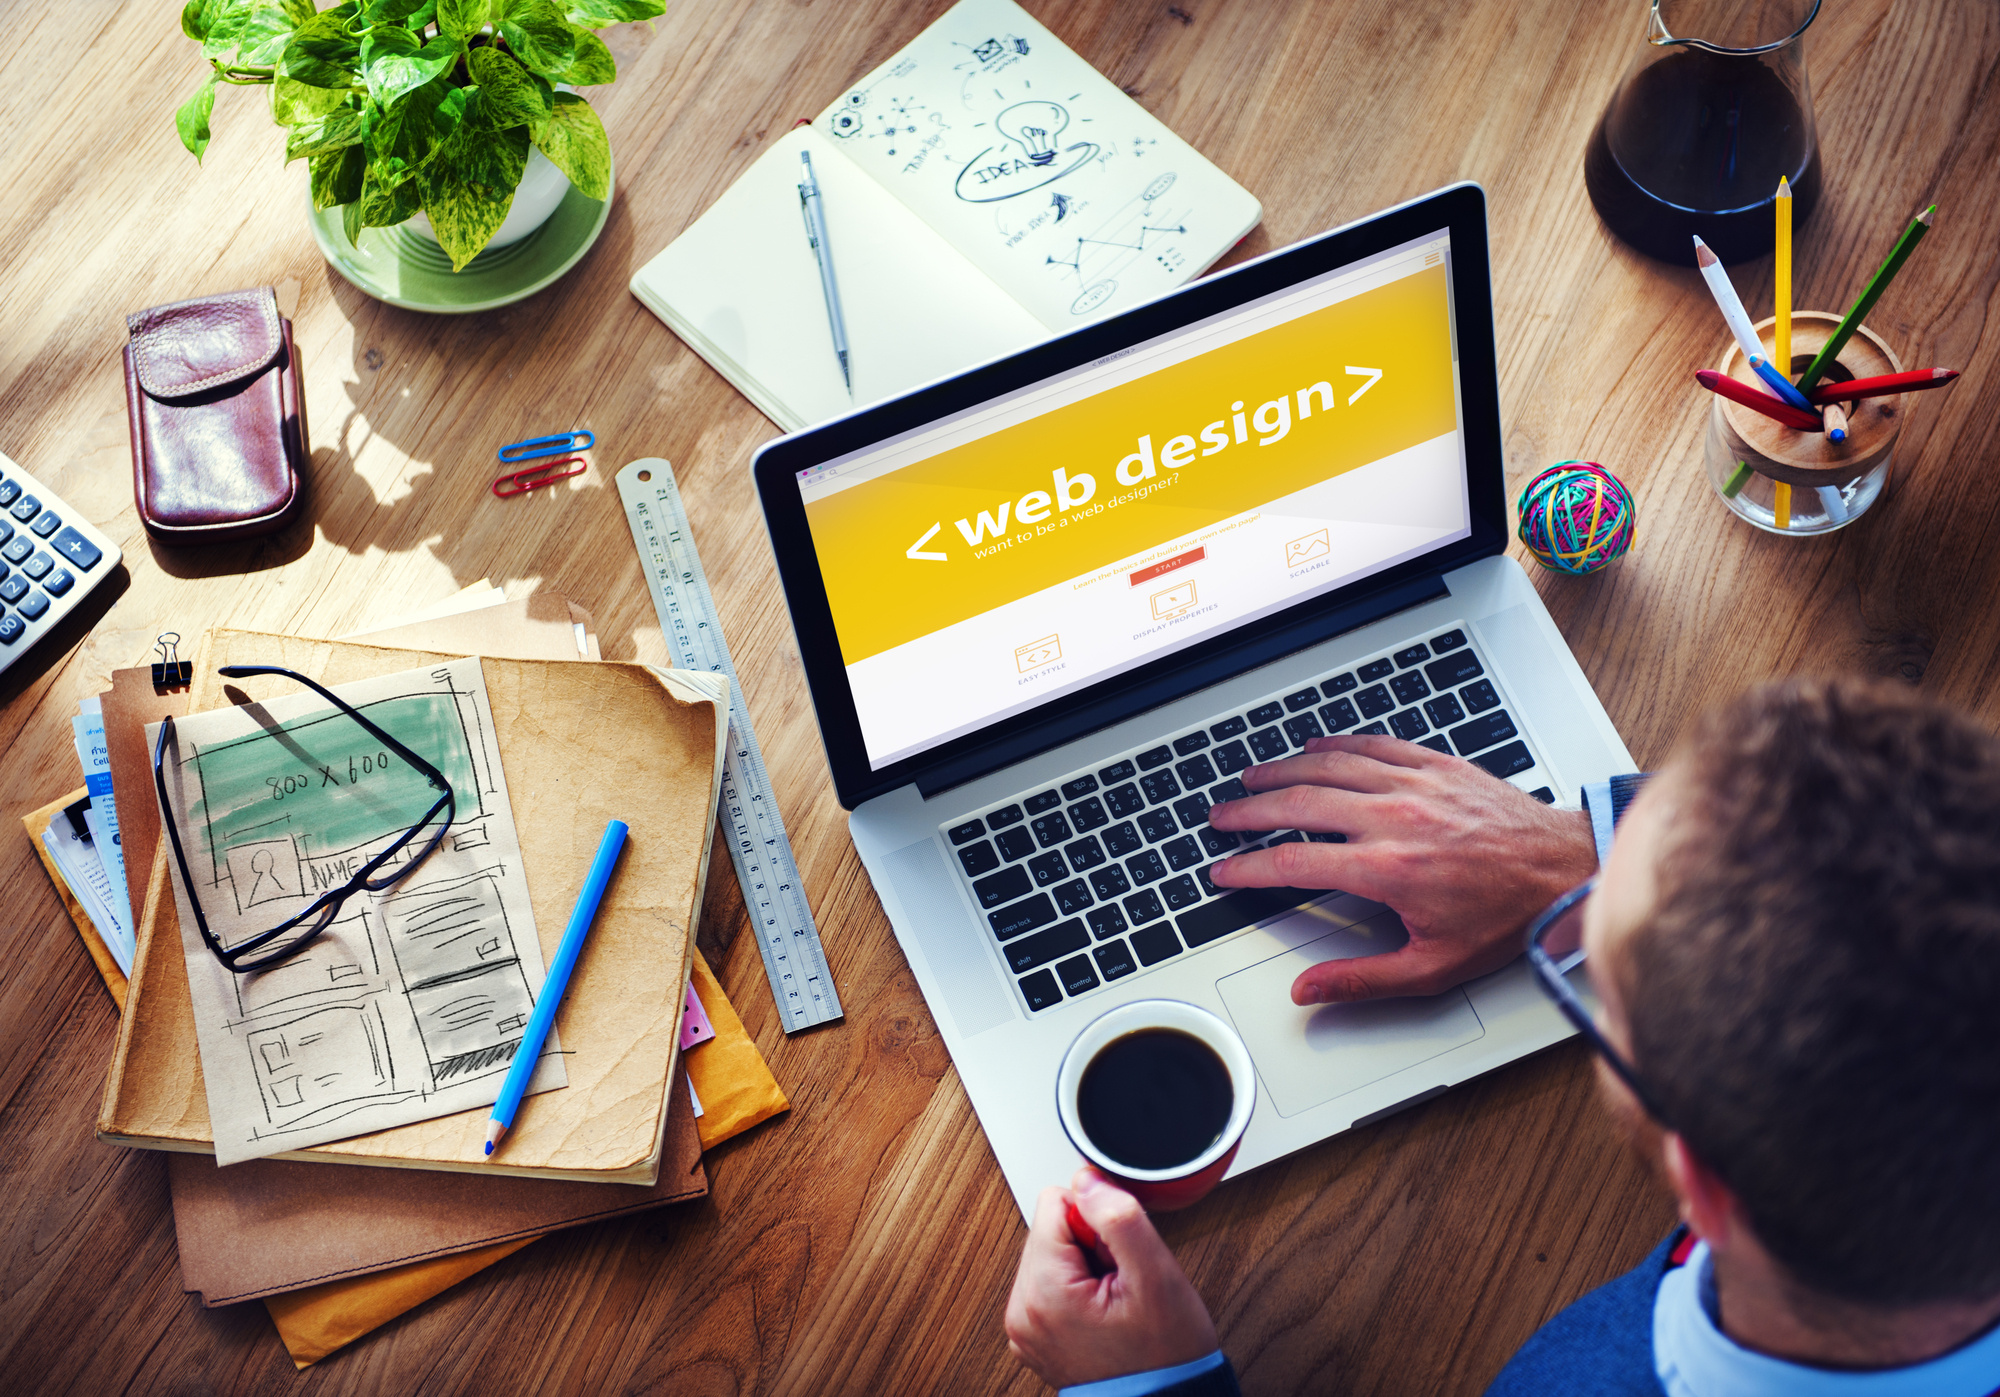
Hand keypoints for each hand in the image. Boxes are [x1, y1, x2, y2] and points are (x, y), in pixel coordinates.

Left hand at [1004, 1168, 1218, 1387]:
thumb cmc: (1166, 1356)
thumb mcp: (1156, 1276)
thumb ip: (1118, 1217)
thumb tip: (1086, 1179)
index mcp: (1042, 1293)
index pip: (1055, 1202)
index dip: (1098, 1222)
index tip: (1119, 1259)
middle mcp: (1022, 1312)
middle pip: (1050, 1228)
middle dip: (1091, 1245)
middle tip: (1121, 1284)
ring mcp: (1025, 1327)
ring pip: (1052, 1253)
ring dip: (1087, 1266)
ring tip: (1115, 1300)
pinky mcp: (1035, 1335)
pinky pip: (1051, 1283)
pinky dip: (1080, 1288)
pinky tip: (1106, 1311)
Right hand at [1208, 734, 1595, 1004]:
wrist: (1566, 870)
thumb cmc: (1508, 917)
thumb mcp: (1434, 967)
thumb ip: (1362, 979)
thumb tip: (1309, 991)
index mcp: (1387, 869)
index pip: (1294, 862)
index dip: (1248, 868)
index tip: (1225, 872)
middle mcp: (1394, 818)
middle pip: (1298, 804)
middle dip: (1249, 811)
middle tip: (1221, 817)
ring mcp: (1414, 785)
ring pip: (1328, 766)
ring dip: (1282, 771)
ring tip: (1252, 779)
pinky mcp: (1436, 765)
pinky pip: (1372, 745)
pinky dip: (1335, 744)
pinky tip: (1314, 746)